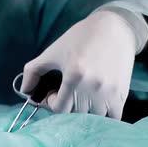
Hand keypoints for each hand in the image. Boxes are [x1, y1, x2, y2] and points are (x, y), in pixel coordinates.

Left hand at [21, 10, 137, 118]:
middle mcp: (93, 86)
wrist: (114, 28)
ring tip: (81, 98)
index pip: (59, 108)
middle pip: (75, 114)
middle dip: (67, 106)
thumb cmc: (79, 38)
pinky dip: (103, 116)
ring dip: (84, 112)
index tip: (53, 94)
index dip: (52, 103)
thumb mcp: (52, 52)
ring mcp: (109, 92)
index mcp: (74, 75)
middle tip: (66, 94)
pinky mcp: (122, 94)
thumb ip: (33, 71)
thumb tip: (24, 91)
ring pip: (93, 118)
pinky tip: (96, 104)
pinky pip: (113, 118)